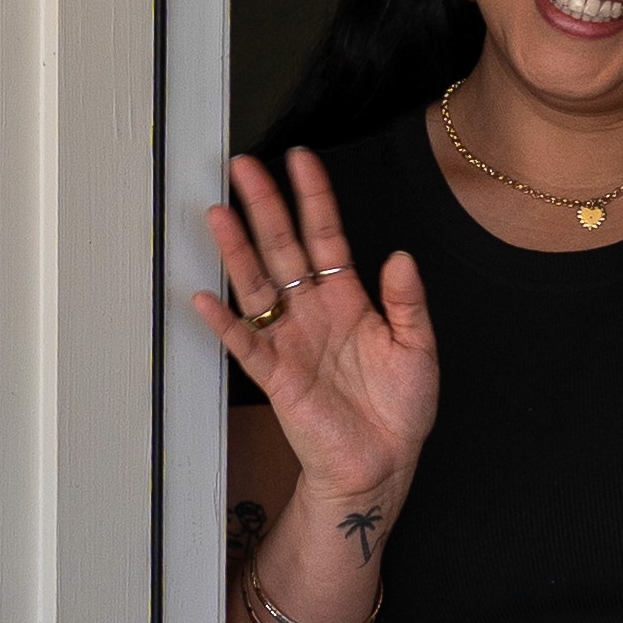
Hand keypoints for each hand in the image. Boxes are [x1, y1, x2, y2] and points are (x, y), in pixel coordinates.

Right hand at [194, 147, 438, 520]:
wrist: (382, 464)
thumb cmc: (400, 408)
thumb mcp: (418, 348)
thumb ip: (408, 302)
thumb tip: (399, 257)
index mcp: (348, 298)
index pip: (325, 235)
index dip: (313, 197)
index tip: (300, 159)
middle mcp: (313, 311)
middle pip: (283, 248)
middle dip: (264, 206)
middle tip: (243, 167)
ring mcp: (290, 341)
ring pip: (257, 285)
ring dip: (237, 250)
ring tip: (218, 213)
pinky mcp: (276, 377)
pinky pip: (245, 344)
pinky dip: (224, 323)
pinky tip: (205, 297)